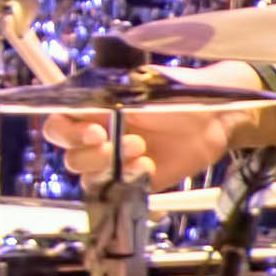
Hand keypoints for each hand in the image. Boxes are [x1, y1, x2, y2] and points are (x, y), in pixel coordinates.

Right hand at [32, 88, 275, 190]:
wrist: (217, 117)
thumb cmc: (182, 92)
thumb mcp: (147, 84)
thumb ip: (116, 93)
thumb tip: (92, 100)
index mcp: (94, 110)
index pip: (58, 125)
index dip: (67, 133)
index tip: (95, 131)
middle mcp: (100, 137)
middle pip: (70, 156)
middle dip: (92, 154)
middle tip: (124, 142)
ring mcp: (116, 162)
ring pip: (88, 177)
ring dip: (110, 167)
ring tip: (142, 152)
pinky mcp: (134, 182)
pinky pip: (116, 191)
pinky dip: (127, 182)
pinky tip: (149, 168)